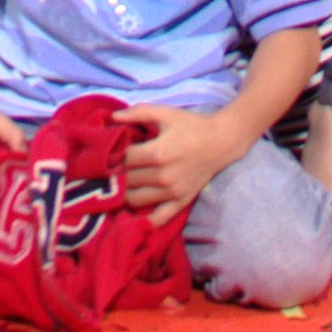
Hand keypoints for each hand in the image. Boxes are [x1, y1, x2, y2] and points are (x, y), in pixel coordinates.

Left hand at [115, 98, 257, 218]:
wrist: (222, 142)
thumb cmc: (191, 125)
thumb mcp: (164, 113)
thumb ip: (137, 113)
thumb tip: (111, 117)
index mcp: (158, 153)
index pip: (123, 160)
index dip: (113, 155)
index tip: (110, 152)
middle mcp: (163, 176)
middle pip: (126, 180)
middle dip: (116, 173)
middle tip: (111, 168)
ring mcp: (172, 193)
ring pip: (134, 200)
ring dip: (124, 192)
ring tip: (122, 183)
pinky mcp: (180, 203)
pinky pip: (157, 219)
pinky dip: (143, 219)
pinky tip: (134, 211)